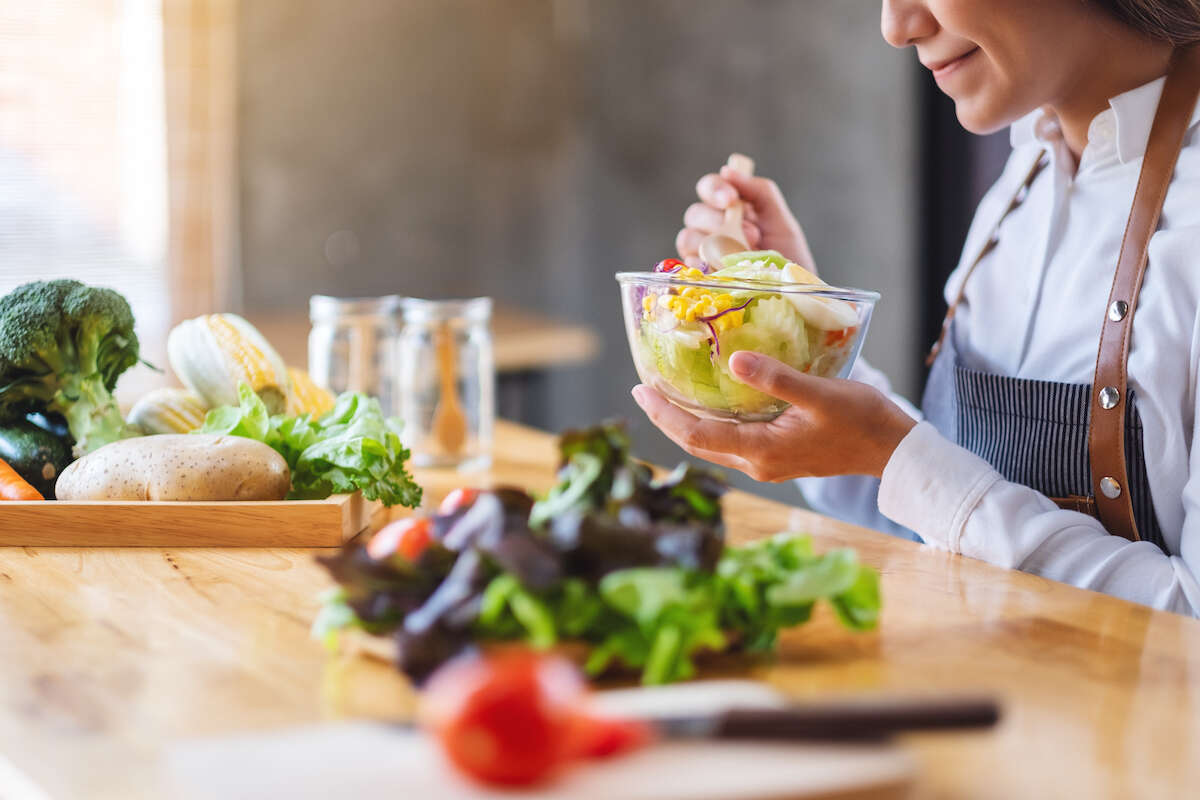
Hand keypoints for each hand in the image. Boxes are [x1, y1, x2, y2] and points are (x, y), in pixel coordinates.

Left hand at [632, 352, 916, 480]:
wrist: (894, 451)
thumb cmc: (862, 420)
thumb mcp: (820, 394)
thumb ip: (776, 379)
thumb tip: (734, 360)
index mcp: (761, 451)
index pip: (697, 435)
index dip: (664, 414)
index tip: (640, 389)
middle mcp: (758, 463)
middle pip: (697, 443)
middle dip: (667, 417)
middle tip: (643, 388)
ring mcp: (768, 463)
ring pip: (713, 444)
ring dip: (686, 421)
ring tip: (666, 393)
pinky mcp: (778, 456)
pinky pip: (732, 442)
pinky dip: (712, 423)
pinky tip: (709, 402)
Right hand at [676, 162, 816, 272]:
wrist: (794, 294)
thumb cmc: (788, 256)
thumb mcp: (781, 221)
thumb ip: (760, 192)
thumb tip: (728, 169)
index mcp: (730, 209)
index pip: (709, 188)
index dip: (714, 189)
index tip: (730, 199)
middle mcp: (712, 228)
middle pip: (694, 213)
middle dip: (719, 221)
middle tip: (752, 235)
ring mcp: (703, 253)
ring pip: (687, 238)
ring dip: (713, 244)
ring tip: (744, 256)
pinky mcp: (700, 277)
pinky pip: (688, 266)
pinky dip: (704, 265)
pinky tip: (723, 270)